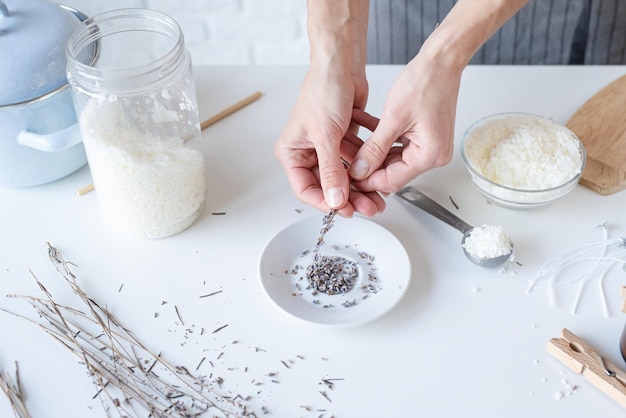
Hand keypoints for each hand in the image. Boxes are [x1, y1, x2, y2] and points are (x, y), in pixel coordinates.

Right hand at [274, 65, 385, 216]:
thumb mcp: (326, 135)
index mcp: (292, 152)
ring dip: (362, 185)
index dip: (326, 202)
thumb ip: (332, 171)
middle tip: (368, 207)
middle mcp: (308, 152)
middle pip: (329, 186)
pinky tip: (379, 175)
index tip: (345, 210)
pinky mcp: (343, 141)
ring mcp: (327, 147)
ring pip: (345, 176)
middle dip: (350, 197)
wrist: (341, 65)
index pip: (306, 189)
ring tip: (378, 197)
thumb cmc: (323, 90)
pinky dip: (367, 168)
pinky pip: (355, 162)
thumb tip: (335, 199)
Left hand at [348, 54, 460, 192]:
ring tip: (350, 145)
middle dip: (368, 167)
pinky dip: (381, 141)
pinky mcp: (423, 138)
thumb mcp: (393, 118)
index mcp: (429, 155)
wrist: (441, 61)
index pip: (392, 180)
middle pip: (393, 173)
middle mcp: (433, 156)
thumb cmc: (425, 82)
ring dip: (372, 153)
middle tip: (346, 162)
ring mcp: (429, 147)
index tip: (348, 177)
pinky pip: (397, 146)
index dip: (367, 180)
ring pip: (392, 160)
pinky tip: (364, 130)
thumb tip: (360, 170)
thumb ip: (374, 149)